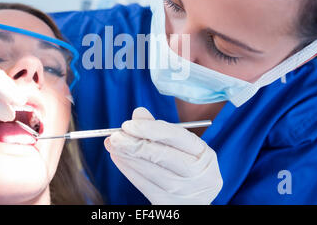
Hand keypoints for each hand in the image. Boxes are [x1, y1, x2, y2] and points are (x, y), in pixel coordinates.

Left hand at [104, 107, 222, 204]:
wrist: (193, 199)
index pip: (176, 136)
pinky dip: (129, 170)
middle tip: (115, 136)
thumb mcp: (180, 146)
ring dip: (127, 157)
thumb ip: (159, 128)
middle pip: (162, 155)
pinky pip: (144, 185)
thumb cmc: (185, 165)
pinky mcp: (169, 203)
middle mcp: (199, 174)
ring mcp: (185, 191)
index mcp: (204, 154)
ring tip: (112, 145)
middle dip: (135, 144)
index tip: (128, 124)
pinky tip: (118, 159)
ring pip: (150, 171)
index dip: (150, 128)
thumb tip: (138, 113)